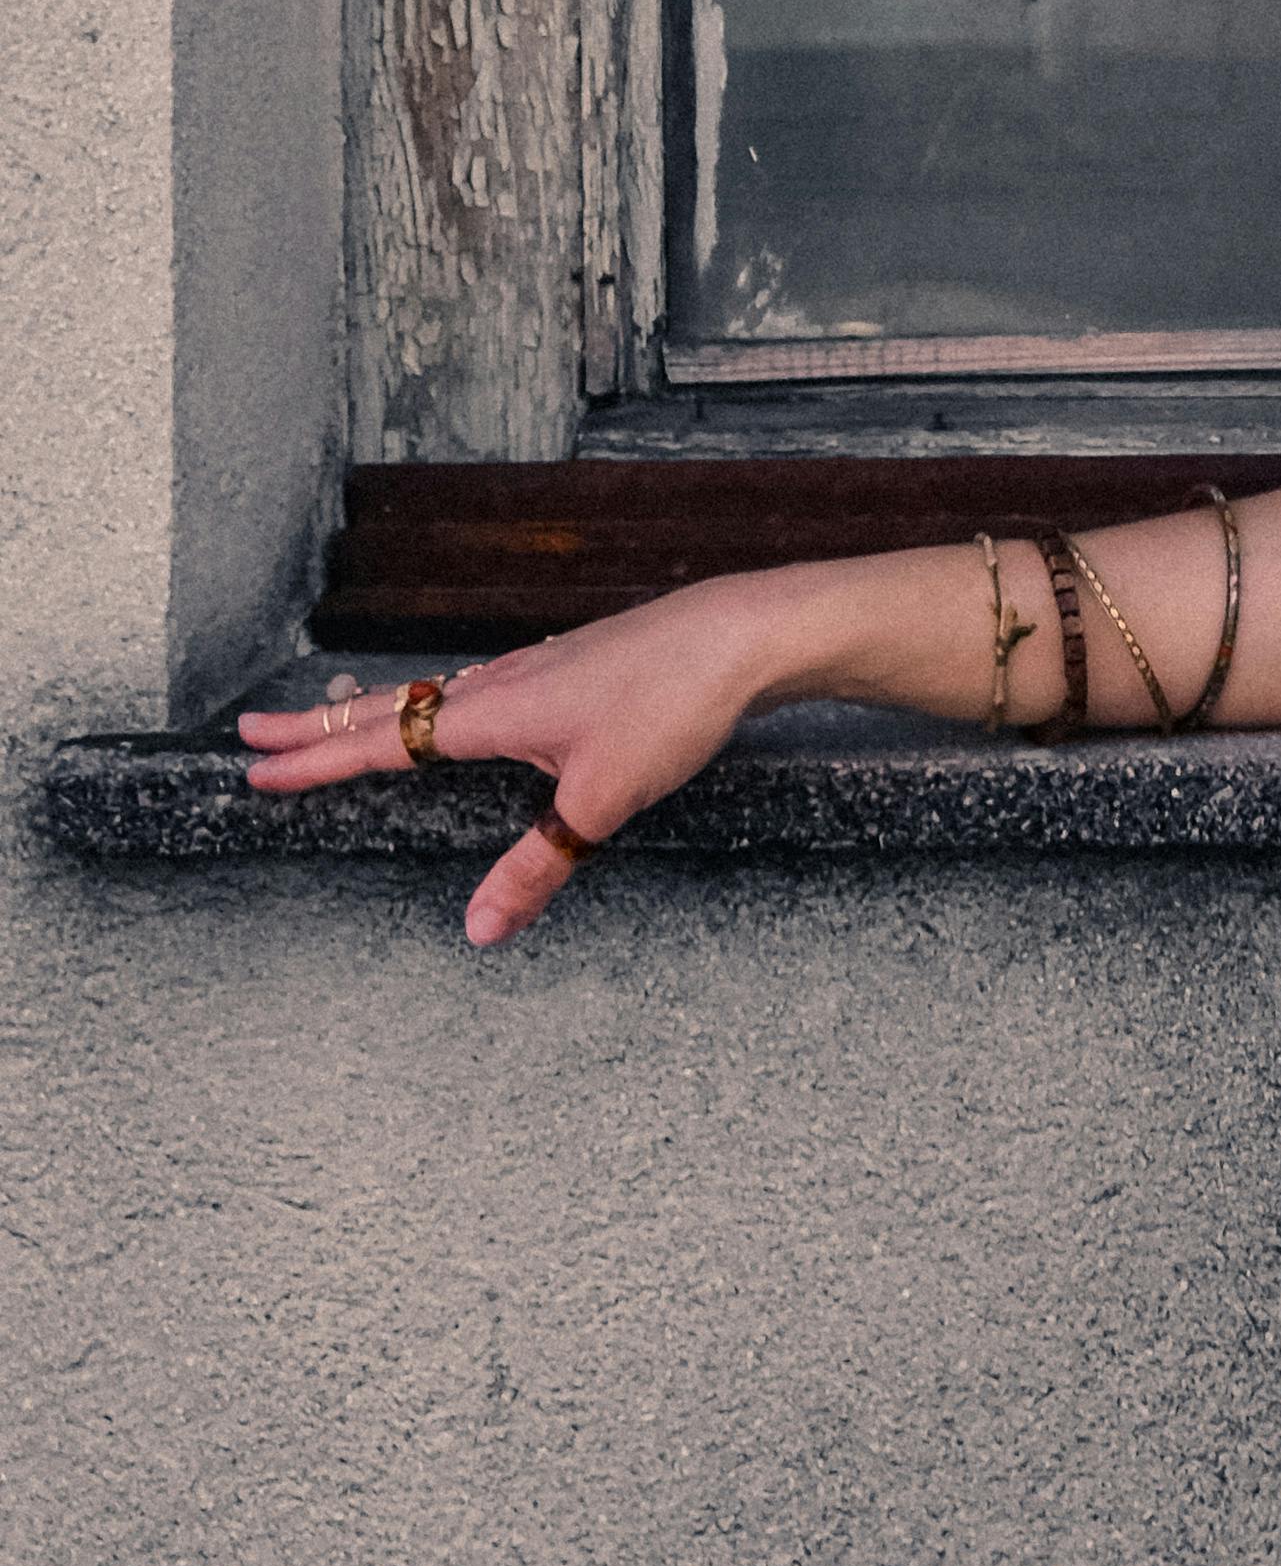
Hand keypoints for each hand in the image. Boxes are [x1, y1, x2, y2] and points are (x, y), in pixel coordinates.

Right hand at [235, 576, 785, 947]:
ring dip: (374, 711)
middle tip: (252, 733)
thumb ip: (536, 867)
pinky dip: (434, 701)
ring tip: (333, 724)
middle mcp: (502, 683)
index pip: (381, 742)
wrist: (742, 634)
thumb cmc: (671, 705)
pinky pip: (477, 685)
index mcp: (490, 712)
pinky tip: (454, 708)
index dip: (315, 758)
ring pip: (432, 692)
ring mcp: (537, 668)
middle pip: (389, 708)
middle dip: (317, 725)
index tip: (254, 765)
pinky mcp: (572, 666)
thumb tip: (477, 931)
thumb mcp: (600, 801)